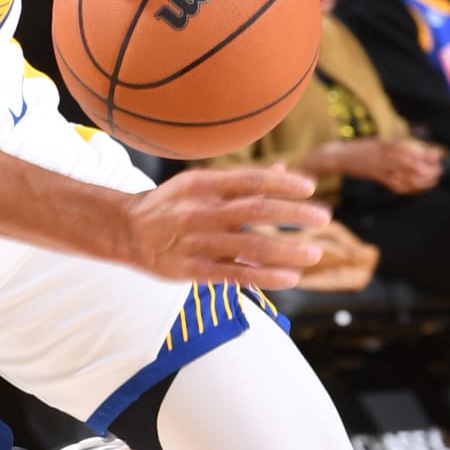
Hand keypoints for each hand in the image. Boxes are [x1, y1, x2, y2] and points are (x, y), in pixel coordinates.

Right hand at [115, 166, 333, 290]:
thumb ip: (240, 181)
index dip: (283, 183)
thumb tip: (285, 171)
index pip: (250, 180)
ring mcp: (198, 243)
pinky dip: (265, 277)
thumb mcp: (199, 182)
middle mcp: (201, 211)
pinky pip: (235, 275)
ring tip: (314, 253)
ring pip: (250, 247)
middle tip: (323, 217)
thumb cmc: (170, 203)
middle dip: (293, 214)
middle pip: (255, 211)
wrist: (126, 230)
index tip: (309, 187)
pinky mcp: (194, 271)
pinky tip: (290, 278)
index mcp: (203, 184)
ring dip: (287, 251)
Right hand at [325, 137, 443, 194]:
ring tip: (430, 181)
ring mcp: (378, 163)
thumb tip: (420, 151)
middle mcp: (384, 151)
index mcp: (387, 142)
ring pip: (402, 170)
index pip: (412, 147)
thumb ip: (398, 147)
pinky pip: (391, 182)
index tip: (439, 156)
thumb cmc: (361, 150)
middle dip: (426, 166)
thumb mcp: (380, 143)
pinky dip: (404, 185)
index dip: (426, 152)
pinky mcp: (373, 174)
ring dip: (419, 176)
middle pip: (410, 158)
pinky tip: (413, 188)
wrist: (338, 155)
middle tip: (438, 172)